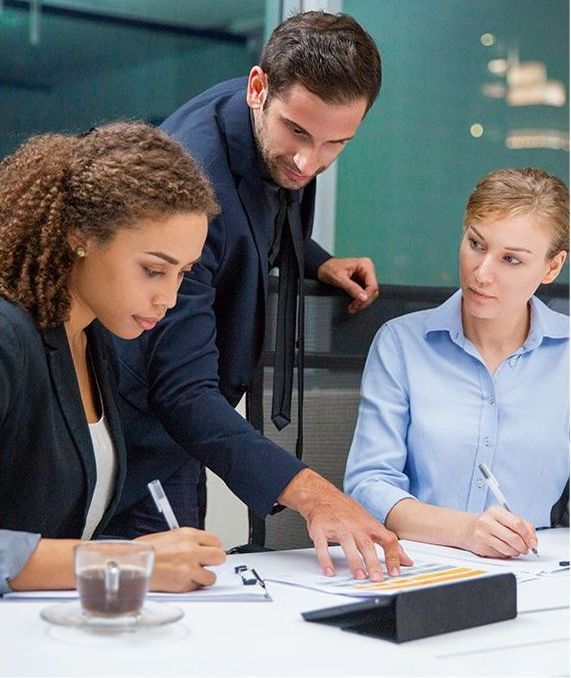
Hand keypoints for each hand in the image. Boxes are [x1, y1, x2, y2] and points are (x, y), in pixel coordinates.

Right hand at [136, 528, 225, 591]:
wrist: (129, 564)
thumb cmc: (143, 551)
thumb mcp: (168, 536)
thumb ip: (186, 541)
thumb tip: (197, 547)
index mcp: (188, 535)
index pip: (215, 541)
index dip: (212, 548)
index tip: (209, 552)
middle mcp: (191, 550)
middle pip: (219, 557)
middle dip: (213, 562)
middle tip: (205, 565)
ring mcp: (188, 567)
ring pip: (211, 577)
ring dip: (203, 578)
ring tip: (191, 576)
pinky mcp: (183, 584)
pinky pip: (196, 588)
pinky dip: (190, 587)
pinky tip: (180, 582)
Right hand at [278, 469, 412, 579]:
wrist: (323, 497)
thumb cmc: (349, 513)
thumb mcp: (371, 524)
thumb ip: (388, 542)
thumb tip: (406, 560)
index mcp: (370, 525)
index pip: (386, 539)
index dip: (393, 556)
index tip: (396, 573)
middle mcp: (355, 526)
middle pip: (366, 544)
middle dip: (373, 562)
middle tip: (377, 579)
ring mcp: (338, 527)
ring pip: (347, 544)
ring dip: (354, 561)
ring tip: (359, 576)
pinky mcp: (320, 529)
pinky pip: (323, 545)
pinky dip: (326, 559)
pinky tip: (330, 571)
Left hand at [317, 257, 378, 314]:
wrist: (321, 268)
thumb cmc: (329, 268)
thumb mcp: (339, 278)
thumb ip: (352, 288)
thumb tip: (363, 297)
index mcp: (365, 265)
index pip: (372, 285)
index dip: (367, 296)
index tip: (358, 303)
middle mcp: (367, 270)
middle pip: (372, 291)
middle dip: (363, 301)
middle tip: (353, 307)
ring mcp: (364, 277)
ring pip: (369, 295)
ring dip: (361, 303)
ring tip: (352, 308)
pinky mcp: (360, 284)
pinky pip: (363, 295)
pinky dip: (358, 302)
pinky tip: (352, 305)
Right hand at [463, 507, 537, 557]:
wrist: (467, 528)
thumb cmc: (490, 523)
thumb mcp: (505, 517)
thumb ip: (523, 525)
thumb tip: (533, 539)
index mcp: (495, 511)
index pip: (517, 523)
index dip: (528, 534)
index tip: (532, 540)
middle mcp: (487, 522)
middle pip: (514, 538)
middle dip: (524, 546)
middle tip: (526, 547)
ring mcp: (482, 535)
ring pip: (509, 549)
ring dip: (517, 552)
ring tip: (515, 548)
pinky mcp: (481, 548)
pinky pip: (501, 555)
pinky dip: (507, 554)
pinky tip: (504, 549)